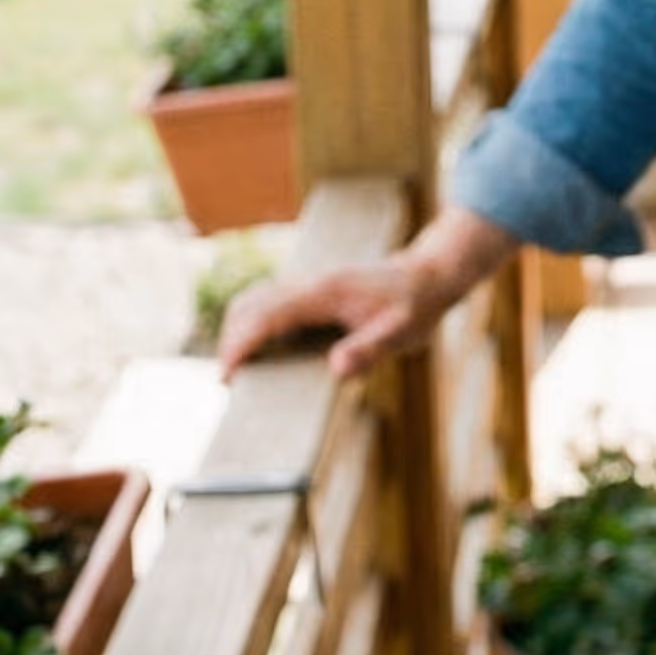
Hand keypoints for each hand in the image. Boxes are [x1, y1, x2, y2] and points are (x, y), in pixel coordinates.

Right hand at [218, 207, 512, 381]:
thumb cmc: (416, 306)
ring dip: (239, 329)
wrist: (429, 274)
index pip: (268, 315)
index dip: (242, 344)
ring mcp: (309, 281)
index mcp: (325, 292)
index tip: (226, 374)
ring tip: (237, 368)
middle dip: (232, 340)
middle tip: (228, 380)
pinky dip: (254, 322)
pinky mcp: (312, 287)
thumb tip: (336, 369)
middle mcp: (311, 281)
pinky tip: (259, 349)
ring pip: (256, 298)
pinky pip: (270, 301)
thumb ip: (369, 350)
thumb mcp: (401, 333)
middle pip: (250, 303)